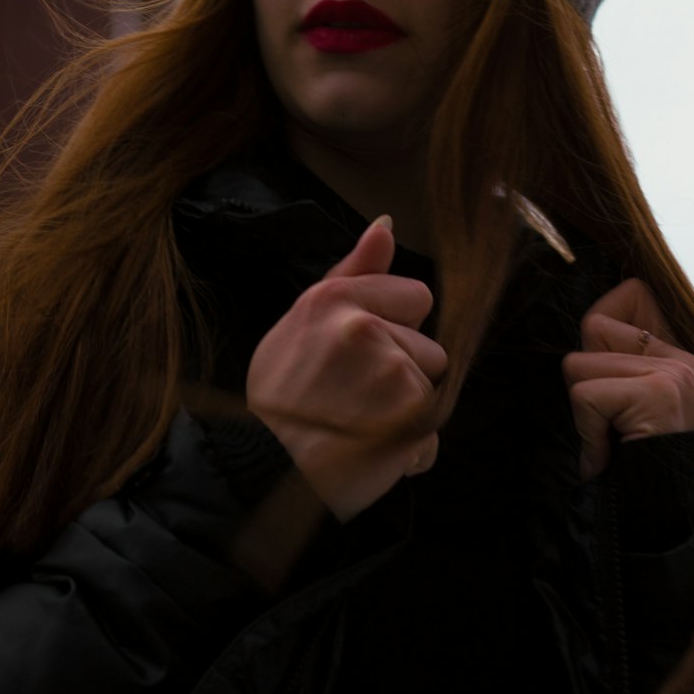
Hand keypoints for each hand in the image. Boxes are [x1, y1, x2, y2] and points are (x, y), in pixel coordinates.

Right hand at [246, 217, 445, 520]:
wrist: (263, 468)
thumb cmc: (281, 398)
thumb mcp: (302, 321)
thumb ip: (351, 274)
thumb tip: (387, 225)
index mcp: (335, 299)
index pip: (417, 296)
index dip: (395, 328)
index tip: (359, 354)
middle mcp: (364, 328)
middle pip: (430, 348)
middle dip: (404, 373)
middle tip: (353, 395)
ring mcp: (389, 373)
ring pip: (430, 391)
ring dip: (405, 414)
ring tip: (358, 423)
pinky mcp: (406, 420)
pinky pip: (429, 438)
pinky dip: (407, 454)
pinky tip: (368, 452)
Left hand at [561, 279, 693, 480]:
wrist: (660, 514)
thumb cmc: (635, 460)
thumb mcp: (632, 401)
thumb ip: (620, 358)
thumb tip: (591, 324)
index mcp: (685, 357)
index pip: (633, 294)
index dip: (600, 326)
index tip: (606, 377)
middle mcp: (687, 360)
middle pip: (594, 328)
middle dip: (586, 376)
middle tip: (610, 418)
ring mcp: (676, 374)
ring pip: (580, 365)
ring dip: (583, 410)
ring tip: (612, 437)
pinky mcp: (658, 392)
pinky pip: (584, 396)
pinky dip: (586, 431)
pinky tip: (609, 454)